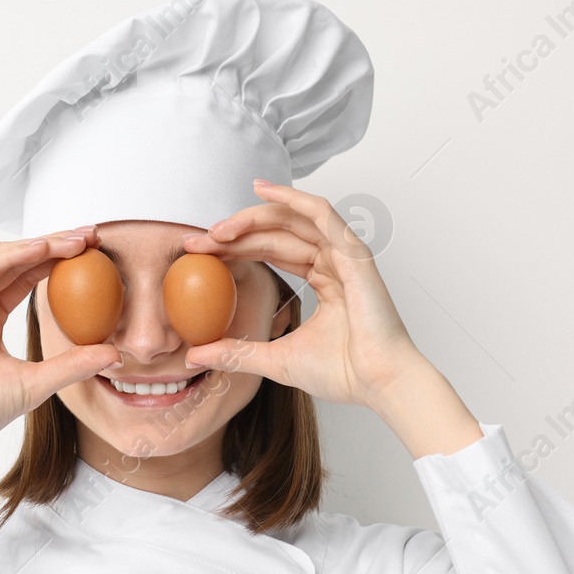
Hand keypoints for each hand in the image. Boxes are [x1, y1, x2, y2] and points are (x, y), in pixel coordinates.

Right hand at [0, 228, 119, 464]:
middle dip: (54, 243)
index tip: (95, 252)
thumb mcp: (37, 383)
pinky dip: (11, 257)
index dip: (58, 260)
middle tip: (91, 235)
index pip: (26, 276)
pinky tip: (41, 250)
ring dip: (38, 244)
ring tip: (74, 241)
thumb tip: (115, 354)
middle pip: (15, 258)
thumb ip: (73, 365)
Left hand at [181, 181, 482, 457]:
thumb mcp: (275, 359)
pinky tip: (263, 190)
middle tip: (198, 241)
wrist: (378, 383)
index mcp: (324, 281)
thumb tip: (195, 356)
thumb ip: (237, 353)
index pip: (272, 251)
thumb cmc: (343, 373)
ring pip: (293, 220)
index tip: (200, 252)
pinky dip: (293, 198)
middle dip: (235, 234)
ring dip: (253, 218)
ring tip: (218, 228)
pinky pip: (321, 213)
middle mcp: (333, 263)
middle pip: (277, 233)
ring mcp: (344, 255)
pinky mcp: (353, 253)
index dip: (236, 248)